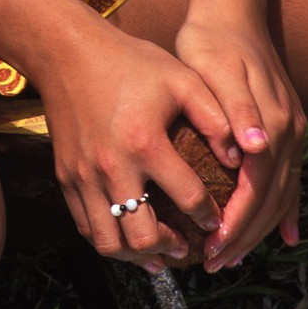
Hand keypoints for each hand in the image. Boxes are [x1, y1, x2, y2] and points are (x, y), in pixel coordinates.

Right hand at [38, 18, 243, 269]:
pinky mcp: (66, 177)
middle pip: (143, 237)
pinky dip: (109, 240)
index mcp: (145, 143)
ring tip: (159, 251)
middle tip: (188, 246)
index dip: (210, 216)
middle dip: (172, 249)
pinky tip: (127, 236)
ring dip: (138, 255)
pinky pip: (87, 226)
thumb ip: (215, 116)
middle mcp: (112, 167)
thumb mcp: (181, 78)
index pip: (188, 198)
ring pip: (109, 243)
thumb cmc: (130, 62)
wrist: (67, 53)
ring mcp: (84, 176)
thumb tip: (242, 155)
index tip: (218, 219)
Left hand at [173, 16, 304, 269]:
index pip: (254, 189)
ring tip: (231, 255)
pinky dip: (284, 209)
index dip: (234, 223)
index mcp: (271, 124)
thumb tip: (256, 150)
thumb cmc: (212, 41)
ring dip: (259, 229)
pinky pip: (289, 179)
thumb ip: (236, 110)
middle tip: (213, 263)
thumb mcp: (213, 69)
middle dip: (243, 236)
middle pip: (269, 199)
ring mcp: (292, 132)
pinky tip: (283, 234)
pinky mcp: (287, 128)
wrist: (233, 11)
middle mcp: (288, 133)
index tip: (210, 249)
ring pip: (280, 194)